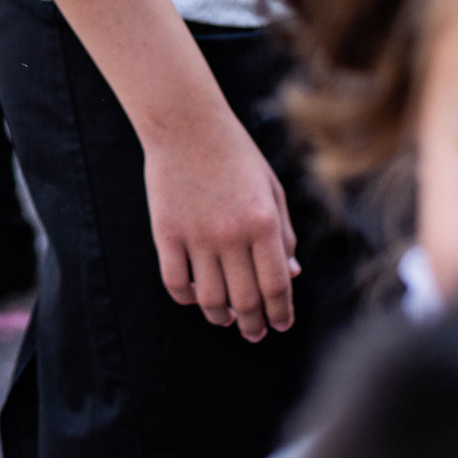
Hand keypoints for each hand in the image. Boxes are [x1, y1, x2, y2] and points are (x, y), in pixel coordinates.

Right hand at [145, 113, 298, 342]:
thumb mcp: (272, 190)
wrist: (186, 125)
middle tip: (255, 332)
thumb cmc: (235, 154)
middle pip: (245, 300)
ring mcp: (196, 236)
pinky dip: (186, 298)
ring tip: (226, 319)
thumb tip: (291, 275)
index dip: (281, 312)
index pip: (277, 286)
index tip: (281, 324)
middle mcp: (232, 236)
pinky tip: (195, 297)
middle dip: (254, 324)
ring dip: (221, 317)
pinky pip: (175, 282)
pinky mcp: (166, 233)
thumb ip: (284, 234)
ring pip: (210, 298)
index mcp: (264, 224)